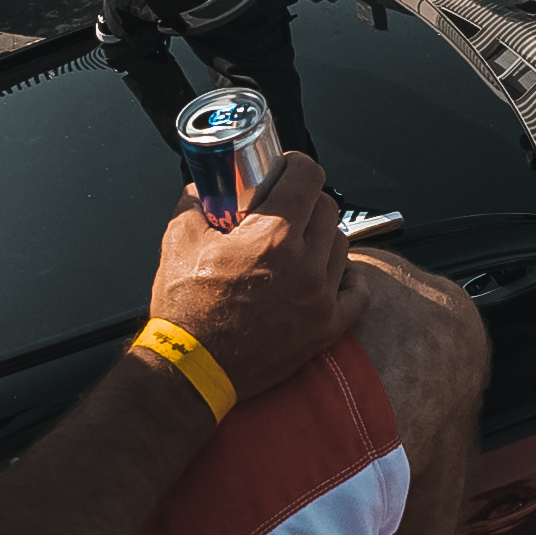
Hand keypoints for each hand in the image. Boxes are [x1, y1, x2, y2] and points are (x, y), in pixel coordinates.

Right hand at [145, 151, 350, 399]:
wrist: (192, 371)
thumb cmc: (185, 310)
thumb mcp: (177, 242)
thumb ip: (194, 205)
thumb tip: (203, 189)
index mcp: (273, 236)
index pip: (307, 176)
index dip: (296, 164)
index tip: (286, 168)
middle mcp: (306, 264)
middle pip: (328, 208)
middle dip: (307, 200)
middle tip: (286, 207)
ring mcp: (321, 298)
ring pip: (342, 245)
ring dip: (324, 237)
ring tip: (299, 244)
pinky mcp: (326, 328)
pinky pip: (358, 293)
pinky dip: (349, 279)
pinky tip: (331, 275)